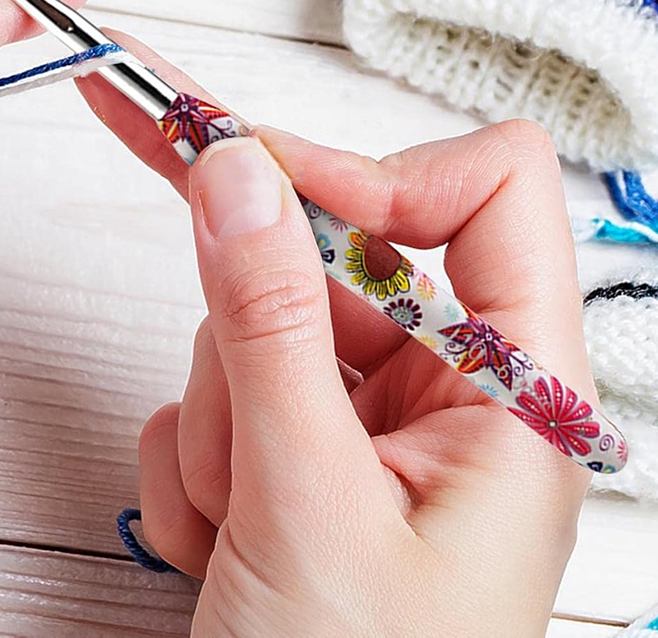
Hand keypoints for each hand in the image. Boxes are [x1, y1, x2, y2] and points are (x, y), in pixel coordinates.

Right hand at [78, 38, 593, 636]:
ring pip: (261, 320)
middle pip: (343, 246)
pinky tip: (217, 536)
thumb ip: (271, 326)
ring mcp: (369, 422)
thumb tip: (238, 174)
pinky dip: (195, 454)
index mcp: (517, 394)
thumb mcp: (310, 509)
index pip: (491, 192)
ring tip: (233, 514)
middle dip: (248, 282)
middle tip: (140, 120)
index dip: (383, 169)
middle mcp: (450, 394)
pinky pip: (222, 386)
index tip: (271, 182)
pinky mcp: (304, 450)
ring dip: (219, 410)